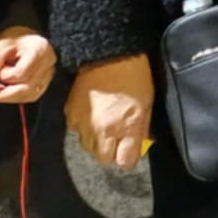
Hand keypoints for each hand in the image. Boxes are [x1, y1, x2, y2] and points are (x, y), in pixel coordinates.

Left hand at [0, 27, 55, 104]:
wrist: (26, 36)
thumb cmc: (15, 38)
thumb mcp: (0, 45)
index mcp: (39, 50)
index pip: (20, 74)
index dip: (3, 76)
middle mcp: (49, 63)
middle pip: (26, 88)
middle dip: (4, 92)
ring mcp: (49, 73)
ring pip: (29, 95)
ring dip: (10, 95)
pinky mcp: (46, 81)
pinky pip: (32, 96)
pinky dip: (17, 96)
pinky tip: (9, 89)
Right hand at [65, 53, 153, 168]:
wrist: (108, 55)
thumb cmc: (135, 77)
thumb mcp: (147, 103)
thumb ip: (142, 128)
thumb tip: (141, 146)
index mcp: (127, 127)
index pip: (125, 161)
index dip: (128, 157)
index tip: (129, 150)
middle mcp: (103, 130)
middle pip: (104, 159)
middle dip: (111, 151)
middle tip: (116, 137)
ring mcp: (84, 124)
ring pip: (88, 147)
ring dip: (97, 141)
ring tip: (104, 124)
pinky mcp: (70, 116)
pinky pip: (77, 132)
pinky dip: (84, 128)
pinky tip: (92, 114)